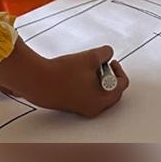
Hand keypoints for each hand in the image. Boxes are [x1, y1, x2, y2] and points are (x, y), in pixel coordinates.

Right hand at [0, 41, 128, 116]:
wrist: (38, 82)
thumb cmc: (63, 73)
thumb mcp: (91, 56)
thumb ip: (106, 53)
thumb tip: (108, 54)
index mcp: (102, 100)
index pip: (122, 85)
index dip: (118, 69)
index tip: (109, 61)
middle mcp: (94, 108)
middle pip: (112, 91)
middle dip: (108, 74)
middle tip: (99, 64)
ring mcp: (82, 108)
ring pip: (99, 92)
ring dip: (97, 78)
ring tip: (86, 67)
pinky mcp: (72, 105)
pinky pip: (87, 94)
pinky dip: (87, 84)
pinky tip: (77, 73)